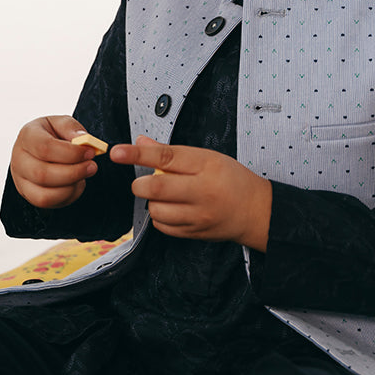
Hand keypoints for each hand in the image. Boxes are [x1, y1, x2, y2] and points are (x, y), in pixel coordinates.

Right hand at [10, 116, 98, 208]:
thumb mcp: (62, 123)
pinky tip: (75, 184)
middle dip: (73, 173)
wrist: (42, 148)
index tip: (90, 152)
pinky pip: (47, 203)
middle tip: (92, 167)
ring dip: (70, 187)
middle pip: (42, 174)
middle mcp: (19, 159)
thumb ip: (71, 128)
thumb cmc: (53, 135)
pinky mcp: (28, 194)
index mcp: (26, 136)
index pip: (45, 147)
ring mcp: (20, 180)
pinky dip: (66, 196)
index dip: (71, 153)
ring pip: (44, 194)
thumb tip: (82, 139)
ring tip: (84, 175)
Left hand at [110, 136, 271, 250]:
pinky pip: (163, 227)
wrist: (256, 211)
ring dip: (152, 202)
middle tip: (144, 181)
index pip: (166, 157)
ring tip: (164, 196)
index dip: (137, 154)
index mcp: (206, 165)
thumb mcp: (207, 157)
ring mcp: (198, 216)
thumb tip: (141, 142)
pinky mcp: (194, 233)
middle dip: (141, 183)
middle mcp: (202, 191)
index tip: (117, 152)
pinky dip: (160, 217)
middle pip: (156, 188)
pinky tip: (171, 209)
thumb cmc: (232, 180)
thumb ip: (172, 152)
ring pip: (156, 210)